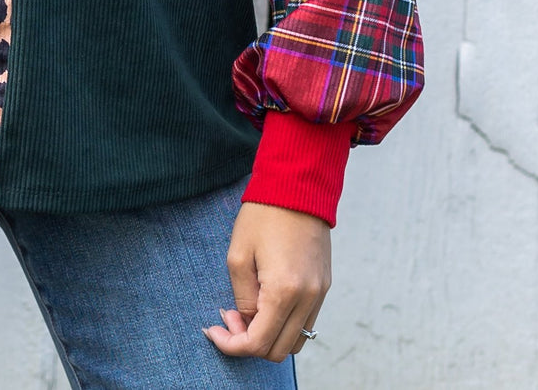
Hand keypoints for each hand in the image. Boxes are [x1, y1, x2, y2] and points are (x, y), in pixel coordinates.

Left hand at [203, 201, 330, 363]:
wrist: (297, 186)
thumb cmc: (263, 215)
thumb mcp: (238, 255)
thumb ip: (242, 297)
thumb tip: (246, 323)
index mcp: (283, 291)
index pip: (258, 343)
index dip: (231, 345)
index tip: (214, 329)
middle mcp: (307, 299)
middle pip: (278, 350)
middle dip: (248, 343)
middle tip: (229, 317)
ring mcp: (319, 294)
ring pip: (295, 342)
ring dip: (269, 337)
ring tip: (247, 311)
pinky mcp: (324, 286)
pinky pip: (306, 323)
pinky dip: (285, 325)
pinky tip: (266, 303)